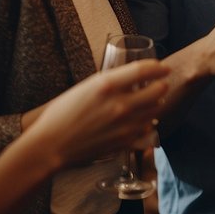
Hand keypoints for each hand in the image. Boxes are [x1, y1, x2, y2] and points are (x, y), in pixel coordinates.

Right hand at [29, 60, 168, 166]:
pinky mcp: (124, 142)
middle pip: (157, 90)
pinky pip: (147, 130)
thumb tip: (130, 78)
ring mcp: (124, 125)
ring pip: (155, 110)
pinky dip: (148, 124)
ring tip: (153, 101)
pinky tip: (144, 121)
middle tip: (160, 84)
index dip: (158, 67)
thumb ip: (109, 82)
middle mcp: (120, 104)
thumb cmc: (62, 114)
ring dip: (157, 104)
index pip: (144, 70)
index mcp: (107, 85)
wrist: (51, 146)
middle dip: (161, 85)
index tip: (163, 67)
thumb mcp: (85, 87)